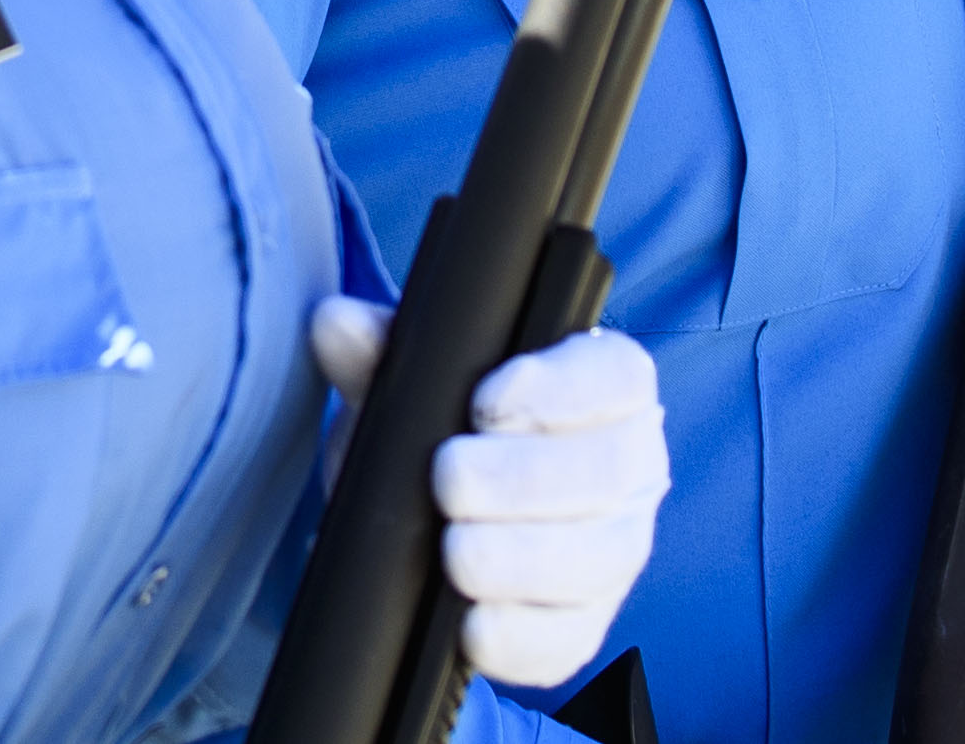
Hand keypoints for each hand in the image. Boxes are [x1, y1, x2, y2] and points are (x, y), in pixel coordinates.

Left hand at [306, 300, 673, 689]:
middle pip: (612, 471)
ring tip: (455, 554)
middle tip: (449, 478)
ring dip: (524, 561)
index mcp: (603, 386)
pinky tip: (473, 626)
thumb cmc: (440, 426)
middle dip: (527, 479)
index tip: (486, 403)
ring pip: (601, 559)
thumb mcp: (409, 384)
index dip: (562, 390)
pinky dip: (520, 637)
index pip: (617, 377)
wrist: (427, 515)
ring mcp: (614, 549)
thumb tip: (336, 325)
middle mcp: (628, 467)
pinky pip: (570, 639)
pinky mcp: (583, 623)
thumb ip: (379, 353)